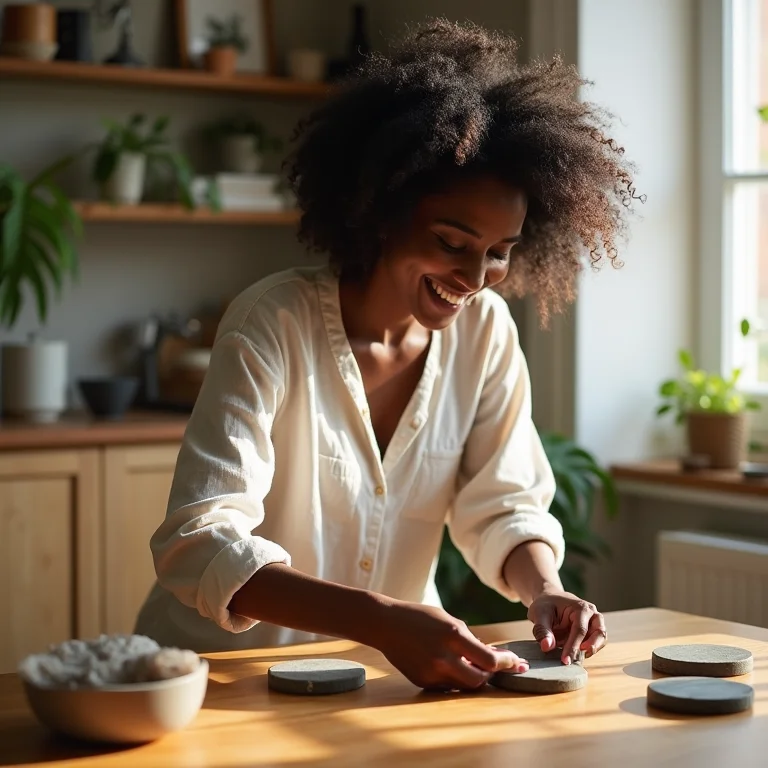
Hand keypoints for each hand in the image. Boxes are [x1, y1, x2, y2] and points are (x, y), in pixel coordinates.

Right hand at [375, 600, 528, 690]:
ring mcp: (432, 673)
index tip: (518, 663)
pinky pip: (448, 686)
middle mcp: (444, 658)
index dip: (508, 664)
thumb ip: (470, 640)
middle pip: (480, 680)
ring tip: (476, 665)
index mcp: (453, 637)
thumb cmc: (420, 617)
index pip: (490, 660)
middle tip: (499, 668)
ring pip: (464, 686)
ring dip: (475, 678)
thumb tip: (493, 657)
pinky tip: (453, 665)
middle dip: (492, 675)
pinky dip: (455, 678)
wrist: (386, 624)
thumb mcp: (449, 621)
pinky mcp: (423, 682)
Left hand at [527, 590, 605, 663]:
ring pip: (601, 638)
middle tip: (575, 659)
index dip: (573, 647)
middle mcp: (591, 614)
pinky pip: (596, 642)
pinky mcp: (592, 631)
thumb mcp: (539, 614)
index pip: (580, 630)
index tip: (565, 660)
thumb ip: (542, 630)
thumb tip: (547, 647)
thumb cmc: (545, 605)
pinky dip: (589, 650)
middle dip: (590, 647)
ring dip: (591, 649)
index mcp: (580, 607)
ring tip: (576, 657)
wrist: (549, 601)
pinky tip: (576, 655)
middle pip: (599, 632)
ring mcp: (594, 622)